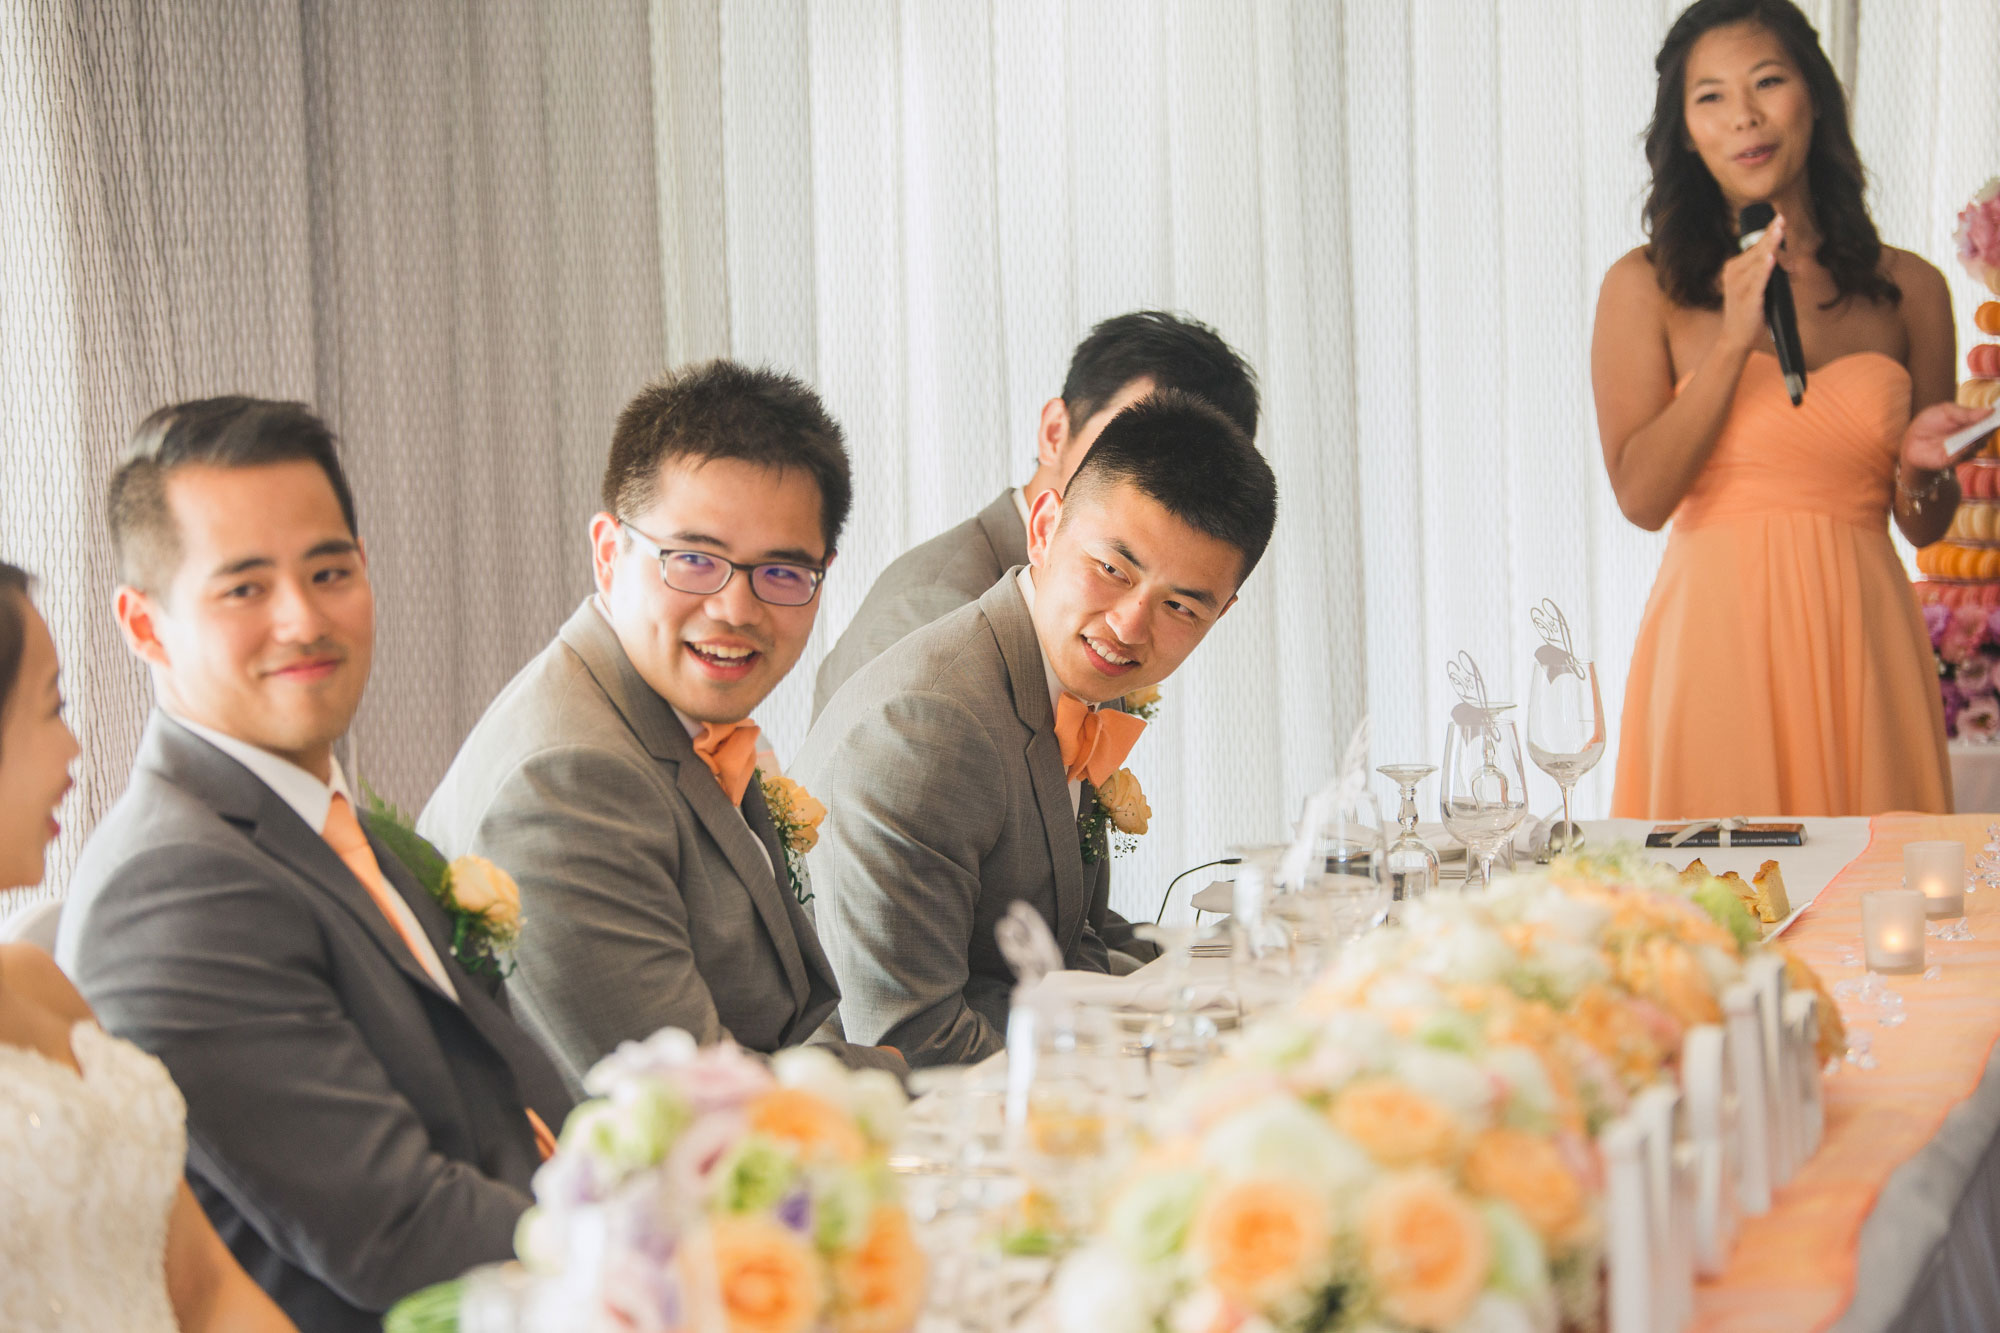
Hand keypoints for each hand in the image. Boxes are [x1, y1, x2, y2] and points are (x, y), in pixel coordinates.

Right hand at [1716, 213, 1784, 355]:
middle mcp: (1733, 274)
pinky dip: (1764, 268)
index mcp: (1734, 269)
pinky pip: (1758, 280)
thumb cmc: (1748, 312)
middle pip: (1757, 250)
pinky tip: (1771, 257)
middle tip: (1782, 219)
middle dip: (1771, 235)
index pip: (1754, 247)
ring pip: (1758, 261)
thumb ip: (1765, 273)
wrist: (1736, 338)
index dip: (1768, 233)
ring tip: (1779, 231)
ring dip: (1770, 246)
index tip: (1779, 218)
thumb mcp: (1755, 288)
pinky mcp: (1746, 298)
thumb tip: (1786, 262)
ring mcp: (1738, 286)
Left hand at [1900, 401, 1998, 472]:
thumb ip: (1965, 412)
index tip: (1999, 413)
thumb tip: (1990, 410)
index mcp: (1973, 421)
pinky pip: (1964, 455)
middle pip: (1988, 432)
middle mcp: (1974, 436)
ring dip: (1980, 438)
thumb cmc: (1930, 423)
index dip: (1996, 416)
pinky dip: (1966, 450)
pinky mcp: (1955, 459)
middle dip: (1990, 427)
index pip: (1990, 418)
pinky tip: (1967, 445)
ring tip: (1980, 432)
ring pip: (1980, 444)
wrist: (1912, 442)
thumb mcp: (1945, 411)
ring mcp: (1966, 448)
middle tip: (1993, 422)